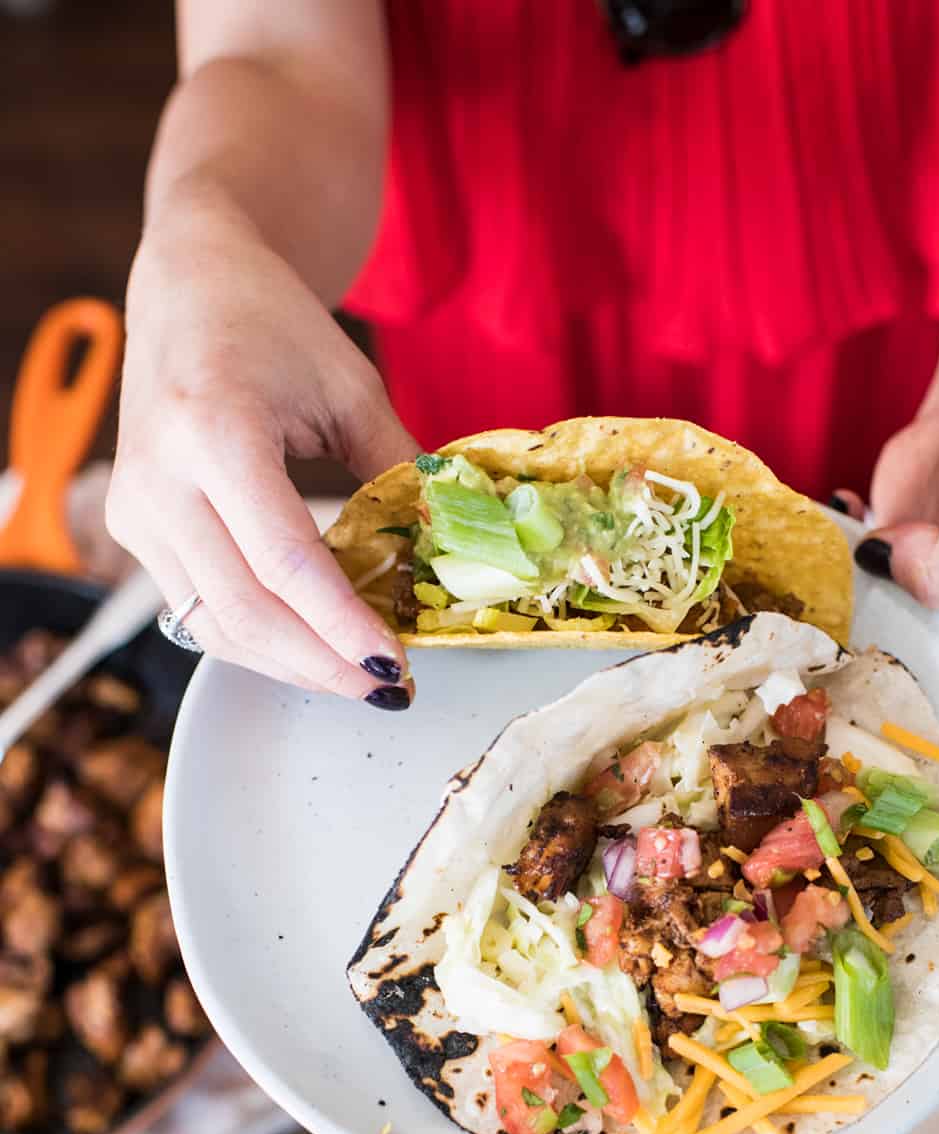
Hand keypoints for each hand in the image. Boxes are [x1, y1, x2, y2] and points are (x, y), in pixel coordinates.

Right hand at [107, 203, 418, 705]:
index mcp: (214, 430)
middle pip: (245, 611)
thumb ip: (399, 472)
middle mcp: (160, 478)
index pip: (285, 562)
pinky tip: (313, 645)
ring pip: (215, 627)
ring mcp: (136, 510)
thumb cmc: (273, 326)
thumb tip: (451, 557)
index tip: (395, 665)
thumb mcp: (353, 388)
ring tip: (359, 676)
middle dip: (323, 664)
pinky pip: (198, 612)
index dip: (343, 627)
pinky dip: (261, 640)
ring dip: (293, 665)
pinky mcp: (132, 530)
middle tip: (388, 688)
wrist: (189, 286)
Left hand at [852, 391, 938, 708]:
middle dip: (873, 686)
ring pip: (873, 663)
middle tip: (826, 659)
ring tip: (824, 595)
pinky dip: (828, 579)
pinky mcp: (887, 598)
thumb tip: (884, 568)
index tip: (876, 710)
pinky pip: (845, 613)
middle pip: (921, 707)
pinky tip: (838, 534)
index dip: (932, 731)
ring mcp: (930, 630)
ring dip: (840, 631)